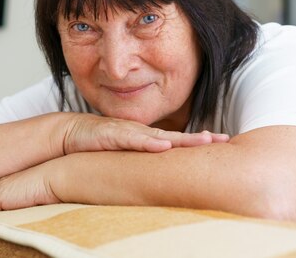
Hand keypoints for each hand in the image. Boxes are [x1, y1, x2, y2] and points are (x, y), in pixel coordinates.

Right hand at [62, 113, 228, 153]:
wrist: (72, 131)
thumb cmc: (100, 141)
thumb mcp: (124, 149)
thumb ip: (141, 153)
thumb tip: (159, 165)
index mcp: (146, 137)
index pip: (176, 139)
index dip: (198, 140)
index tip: (221, 141)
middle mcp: (141, 132)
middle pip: (175, 136)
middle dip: (199, 138)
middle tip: (222, 139)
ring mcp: (128, 132)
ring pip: (159, 136)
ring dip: (183, 139)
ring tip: (204, 141)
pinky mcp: (113, 135)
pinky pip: (133, 139)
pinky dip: (148, 143)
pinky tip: (163, 146)